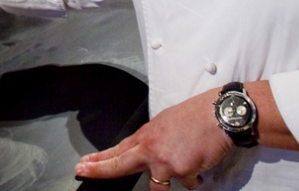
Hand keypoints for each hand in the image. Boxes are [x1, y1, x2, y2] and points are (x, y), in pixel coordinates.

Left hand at [74, 88, 231, 188]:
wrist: (216, 114)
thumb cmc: (196, 115)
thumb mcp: (166, 122)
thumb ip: (153, 139)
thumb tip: (148, 152)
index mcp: (147, 135)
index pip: (118, 149)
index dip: (99, 159)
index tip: (84, 164)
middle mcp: (151, 148)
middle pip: (119, 165)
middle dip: (99, 170)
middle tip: (82, 171)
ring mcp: (164, 161)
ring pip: (156, 186)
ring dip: (168, 182)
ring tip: (183, 167)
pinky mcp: (181, 171)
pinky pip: (187, 183)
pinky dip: (195, 177)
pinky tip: (201, 165)